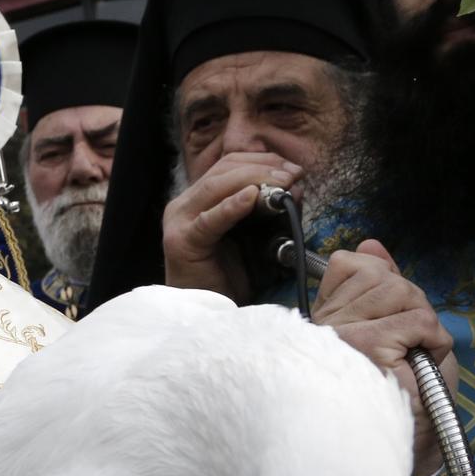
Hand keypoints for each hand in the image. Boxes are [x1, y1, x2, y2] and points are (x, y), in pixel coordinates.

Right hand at [161, 151, 300, 305]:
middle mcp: (184, 204)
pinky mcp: (182, 242)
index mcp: (198, 199)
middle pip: (224, 169)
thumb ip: (267, 210)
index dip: (263, 160)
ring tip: (282, 183)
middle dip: (263, 167)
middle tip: (293, 174)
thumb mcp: (252, 235)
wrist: (206, 314)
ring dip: (254, 180)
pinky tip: (252, 197)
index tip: (294, 168)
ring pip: (217, 185)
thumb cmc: (229, 278)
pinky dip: (232, 206)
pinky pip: (210, 220)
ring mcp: (179, 221)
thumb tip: (295, 187)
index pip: (229, 164)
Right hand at [311, 239, 456, 475]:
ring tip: (410, 356)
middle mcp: (324, 326)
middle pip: (383, 276)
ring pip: (401, 292)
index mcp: (326, 318)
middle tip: (407, 345)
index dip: (384, 284)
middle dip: (412, 305)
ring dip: (423, 323)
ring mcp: (341, 336)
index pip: (352, 264)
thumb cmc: (405, 391)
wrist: (409, 442)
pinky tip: (418, 364)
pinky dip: (434, 340)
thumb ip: (380, 282)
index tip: (390, 324)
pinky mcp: (366, 349)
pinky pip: (419, 320)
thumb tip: (370, 243)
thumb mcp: (396, 324)